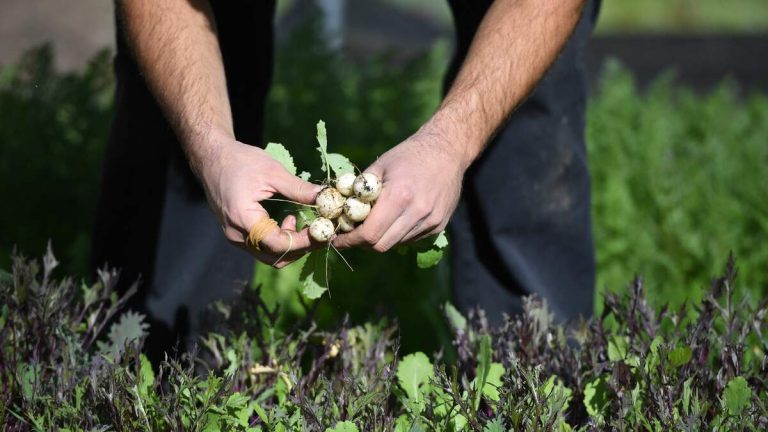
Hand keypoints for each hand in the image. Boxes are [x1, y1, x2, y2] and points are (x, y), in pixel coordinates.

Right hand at [197, 136, 322, 267]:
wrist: (212, 158)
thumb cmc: (240, 161)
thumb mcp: (272, 172)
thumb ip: (298, 189)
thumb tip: (325, 197)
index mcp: (243, 219)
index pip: (277, 244)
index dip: (303, 241)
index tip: (323, 232)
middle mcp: (237, 234)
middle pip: (274, 256)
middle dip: (301, 247)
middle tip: (320, 232)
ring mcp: (235, 237)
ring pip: (268, 256)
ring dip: (290, 246)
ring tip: (303, 225)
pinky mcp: (237, 234)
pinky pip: (261, 247)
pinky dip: (279, 241)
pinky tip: (288, 222)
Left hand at [333, 128, 466, 251]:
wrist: (447, 151)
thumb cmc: (408, 155)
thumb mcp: (380, 166)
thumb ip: (359, 189)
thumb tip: (339, 210)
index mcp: (399, 196)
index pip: (370, 234)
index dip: (350, 240)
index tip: (337, 239)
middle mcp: (417, 212)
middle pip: (382, 245)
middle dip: (362, 244)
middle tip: (352, 235)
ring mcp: (430, 221)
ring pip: (396, 243)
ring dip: (381, 238)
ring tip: (373, 224)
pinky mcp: (439, 225)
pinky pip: (411, 239)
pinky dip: (397, 234)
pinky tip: (395, 218)